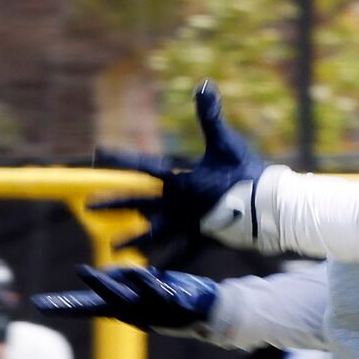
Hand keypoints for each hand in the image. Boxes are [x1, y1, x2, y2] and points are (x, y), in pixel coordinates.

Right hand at [33, 265, 220, 334]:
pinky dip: (147, 282)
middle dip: (77, 300)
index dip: (64, 306)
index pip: (90, 307)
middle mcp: (136, 312)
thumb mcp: (143, 288)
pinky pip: (159, 291)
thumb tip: (103, 275)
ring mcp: (155, 309)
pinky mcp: (174, 303)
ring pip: (127, 298)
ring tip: (88, 274)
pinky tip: (138, 272)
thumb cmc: (172, 298)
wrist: (211, 311)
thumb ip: (122, 282)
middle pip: (102, 304)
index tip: (38, 304)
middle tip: (55, 294)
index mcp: (125, 308)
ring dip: (106, 286)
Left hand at [89, 82, 266, 260]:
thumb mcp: (226, 143)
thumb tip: (203, 84)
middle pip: (139, 203)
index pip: (144, 165)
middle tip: (88, 206)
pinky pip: (182, 255)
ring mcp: (189, 224)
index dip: (121, 157)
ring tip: (114, 250)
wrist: (270, 207)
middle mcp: (178, 203)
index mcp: (180, 179)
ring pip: (155, 234)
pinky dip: (169, 265)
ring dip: (134, 240)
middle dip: (113, 203)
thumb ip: (211, 116)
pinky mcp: (204, 240)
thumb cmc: (247, 173)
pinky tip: (154, 275)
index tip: (99, 152)